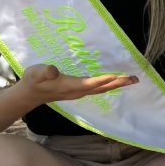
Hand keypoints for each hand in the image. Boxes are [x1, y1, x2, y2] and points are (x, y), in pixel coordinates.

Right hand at [20, 63, 138, 103]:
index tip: (116, 75)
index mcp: (69, 86)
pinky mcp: (79, 90)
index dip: (102, 80)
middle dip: (118, 83)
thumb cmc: (33, 81)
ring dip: (116, 84)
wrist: (30, 94)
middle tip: (134, 78)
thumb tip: (53, 71)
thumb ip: (45, 72)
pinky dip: (109, 84)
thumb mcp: (35, 73)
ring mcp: (79, 92)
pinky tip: (115, 80)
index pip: (89, 84)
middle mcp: (77, 91)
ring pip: (102, 89)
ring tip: (131, 80)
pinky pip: (98, 88)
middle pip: (101, 88)